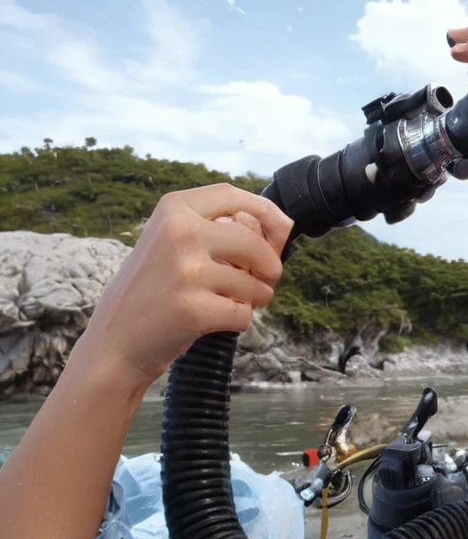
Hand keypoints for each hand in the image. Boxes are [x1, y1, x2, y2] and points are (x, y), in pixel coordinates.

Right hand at [80, 184, 292, 391]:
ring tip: (228, 302)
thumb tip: (282, 227)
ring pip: (255, 283)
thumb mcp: (172, 244)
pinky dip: (238, 321)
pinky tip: (213, 321)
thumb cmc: (153, 292)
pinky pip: (244, 313)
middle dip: (270, 266)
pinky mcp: (194, 309)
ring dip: (255, 298)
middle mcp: (180, 233)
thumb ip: (218, 231)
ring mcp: (186, 272)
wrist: (114, 342)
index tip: (282, 228)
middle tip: (263, 281)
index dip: (267, 211)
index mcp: (173, 210)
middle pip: (255, 243)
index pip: (233, 196)